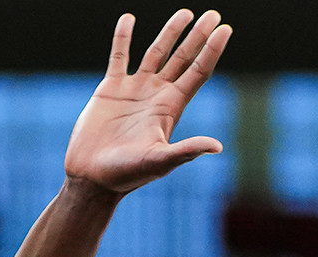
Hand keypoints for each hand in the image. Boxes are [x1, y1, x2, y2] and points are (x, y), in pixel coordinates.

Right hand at [65, 9, 232, 195]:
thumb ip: (186, 151)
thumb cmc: (127, 175)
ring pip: (156, 53)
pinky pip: (119, 56)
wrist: (92, 178)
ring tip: (185, 12)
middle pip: (183, 58)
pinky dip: (123, 38)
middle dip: (198, 36)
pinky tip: (129, 19)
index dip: (212, 50)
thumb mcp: (159, 162)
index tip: (225, 29)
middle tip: (213, 14)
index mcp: (171, 108)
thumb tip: (218, 147)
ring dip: (170, 32)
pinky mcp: (110, 89)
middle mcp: (156, 95)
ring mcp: (134, 90)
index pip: (198, 72)